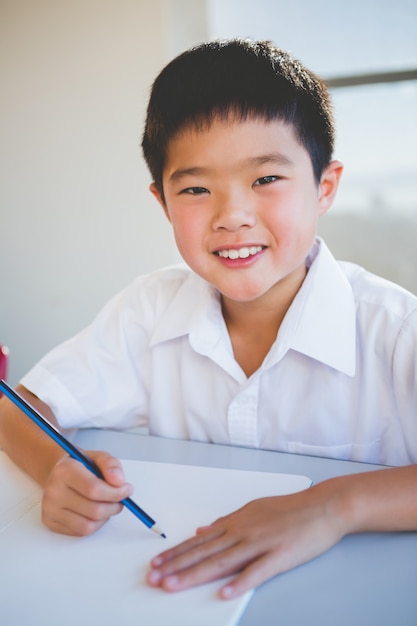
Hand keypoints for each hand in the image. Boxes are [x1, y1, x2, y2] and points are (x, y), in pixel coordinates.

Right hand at [42, 450, 133, 535]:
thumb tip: (119, 481)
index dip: (115, 493)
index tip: (127, 490)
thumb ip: (111, 465)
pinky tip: (95, 512)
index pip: (94, 489)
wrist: (60, 473)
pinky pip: (81, 532)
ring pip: (88, 525)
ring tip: (108, 504)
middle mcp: (53, 491)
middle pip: (94, 510)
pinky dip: (95, 524)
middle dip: (114, 506)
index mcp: (64, 471)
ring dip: (105, 517)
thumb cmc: (82, 466)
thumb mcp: (98, 457)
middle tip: (121, 499)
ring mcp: (50, 509)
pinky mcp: (50, 522)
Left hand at [147, 485, 346, 597]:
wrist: (323, 506)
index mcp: (237, 522)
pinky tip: (224, 593)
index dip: (177, 553)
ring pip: (222, 562)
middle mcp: (243, 531)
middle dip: (176, 565)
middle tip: (154, 577)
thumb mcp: (253, 510)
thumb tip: (203, 529)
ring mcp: (261, 543)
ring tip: (173, 585)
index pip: (200, 540)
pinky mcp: (280, 556)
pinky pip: (257, 571)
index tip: (157, 563)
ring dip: (194, 574)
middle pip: (204, 552)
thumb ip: (227, 522)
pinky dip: (240, 582)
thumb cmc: (290, 509)